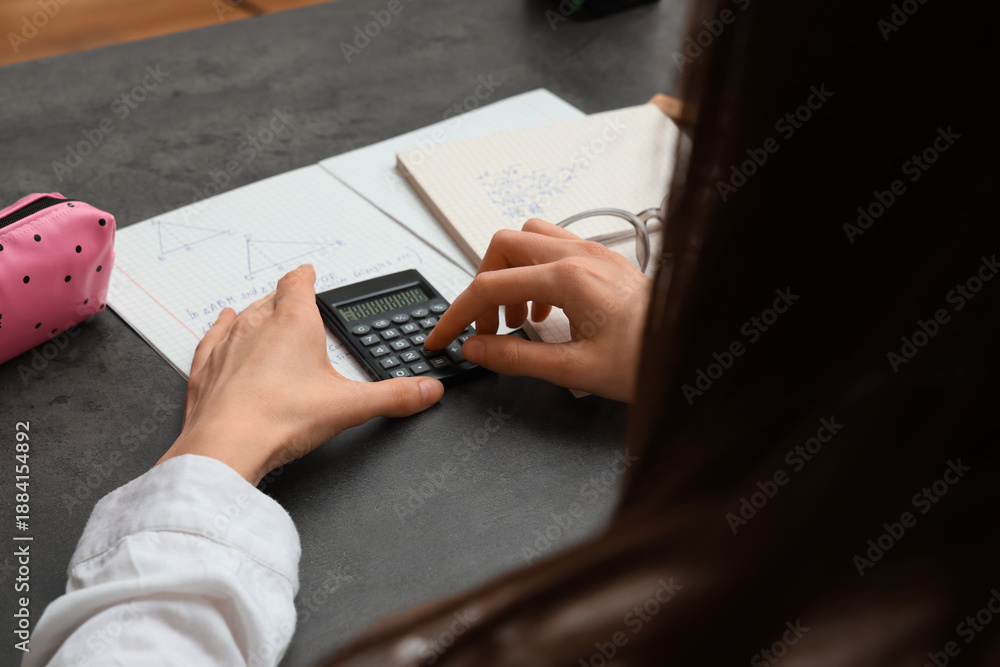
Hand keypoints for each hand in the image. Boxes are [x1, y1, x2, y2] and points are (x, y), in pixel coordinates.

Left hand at [158, 265, 444, 484]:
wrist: (226, 444)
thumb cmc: (281, 418)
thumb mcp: (350, 407)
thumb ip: (394, 396)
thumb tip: (426, 390)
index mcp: (294, 324)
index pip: (299, 284)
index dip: (306, 277)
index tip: (309, 273)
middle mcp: (257, 325)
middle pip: (272, 299)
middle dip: (284, 298)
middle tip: (294, 301)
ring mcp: (228, 345)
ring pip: (242, 315)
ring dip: (255, 313)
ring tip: (264, 314)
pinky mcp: (206, 368)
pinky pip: (213, 337)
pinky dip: (220, 330)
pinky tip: (222, 326)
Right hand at [424, 219, 651, 401]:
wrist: (694, 349)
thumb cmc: (650, 360)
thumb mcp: (575, 370)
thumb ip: (517, 358)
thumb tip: (476, 348)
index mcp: (569, 278)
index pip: (489, 287)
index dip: (457, 314)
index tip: (442, 337)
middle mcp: (579, 254)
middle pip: (503, 245)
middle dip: (482, 285)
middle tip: (485, 326)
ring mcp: (594, 251)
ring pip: (528, 237)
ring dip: (509, 273)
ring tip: (516, 319)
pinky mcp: (604, 258)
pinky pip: (554, 246)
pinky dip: (534, 272)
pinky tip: (545, 310)